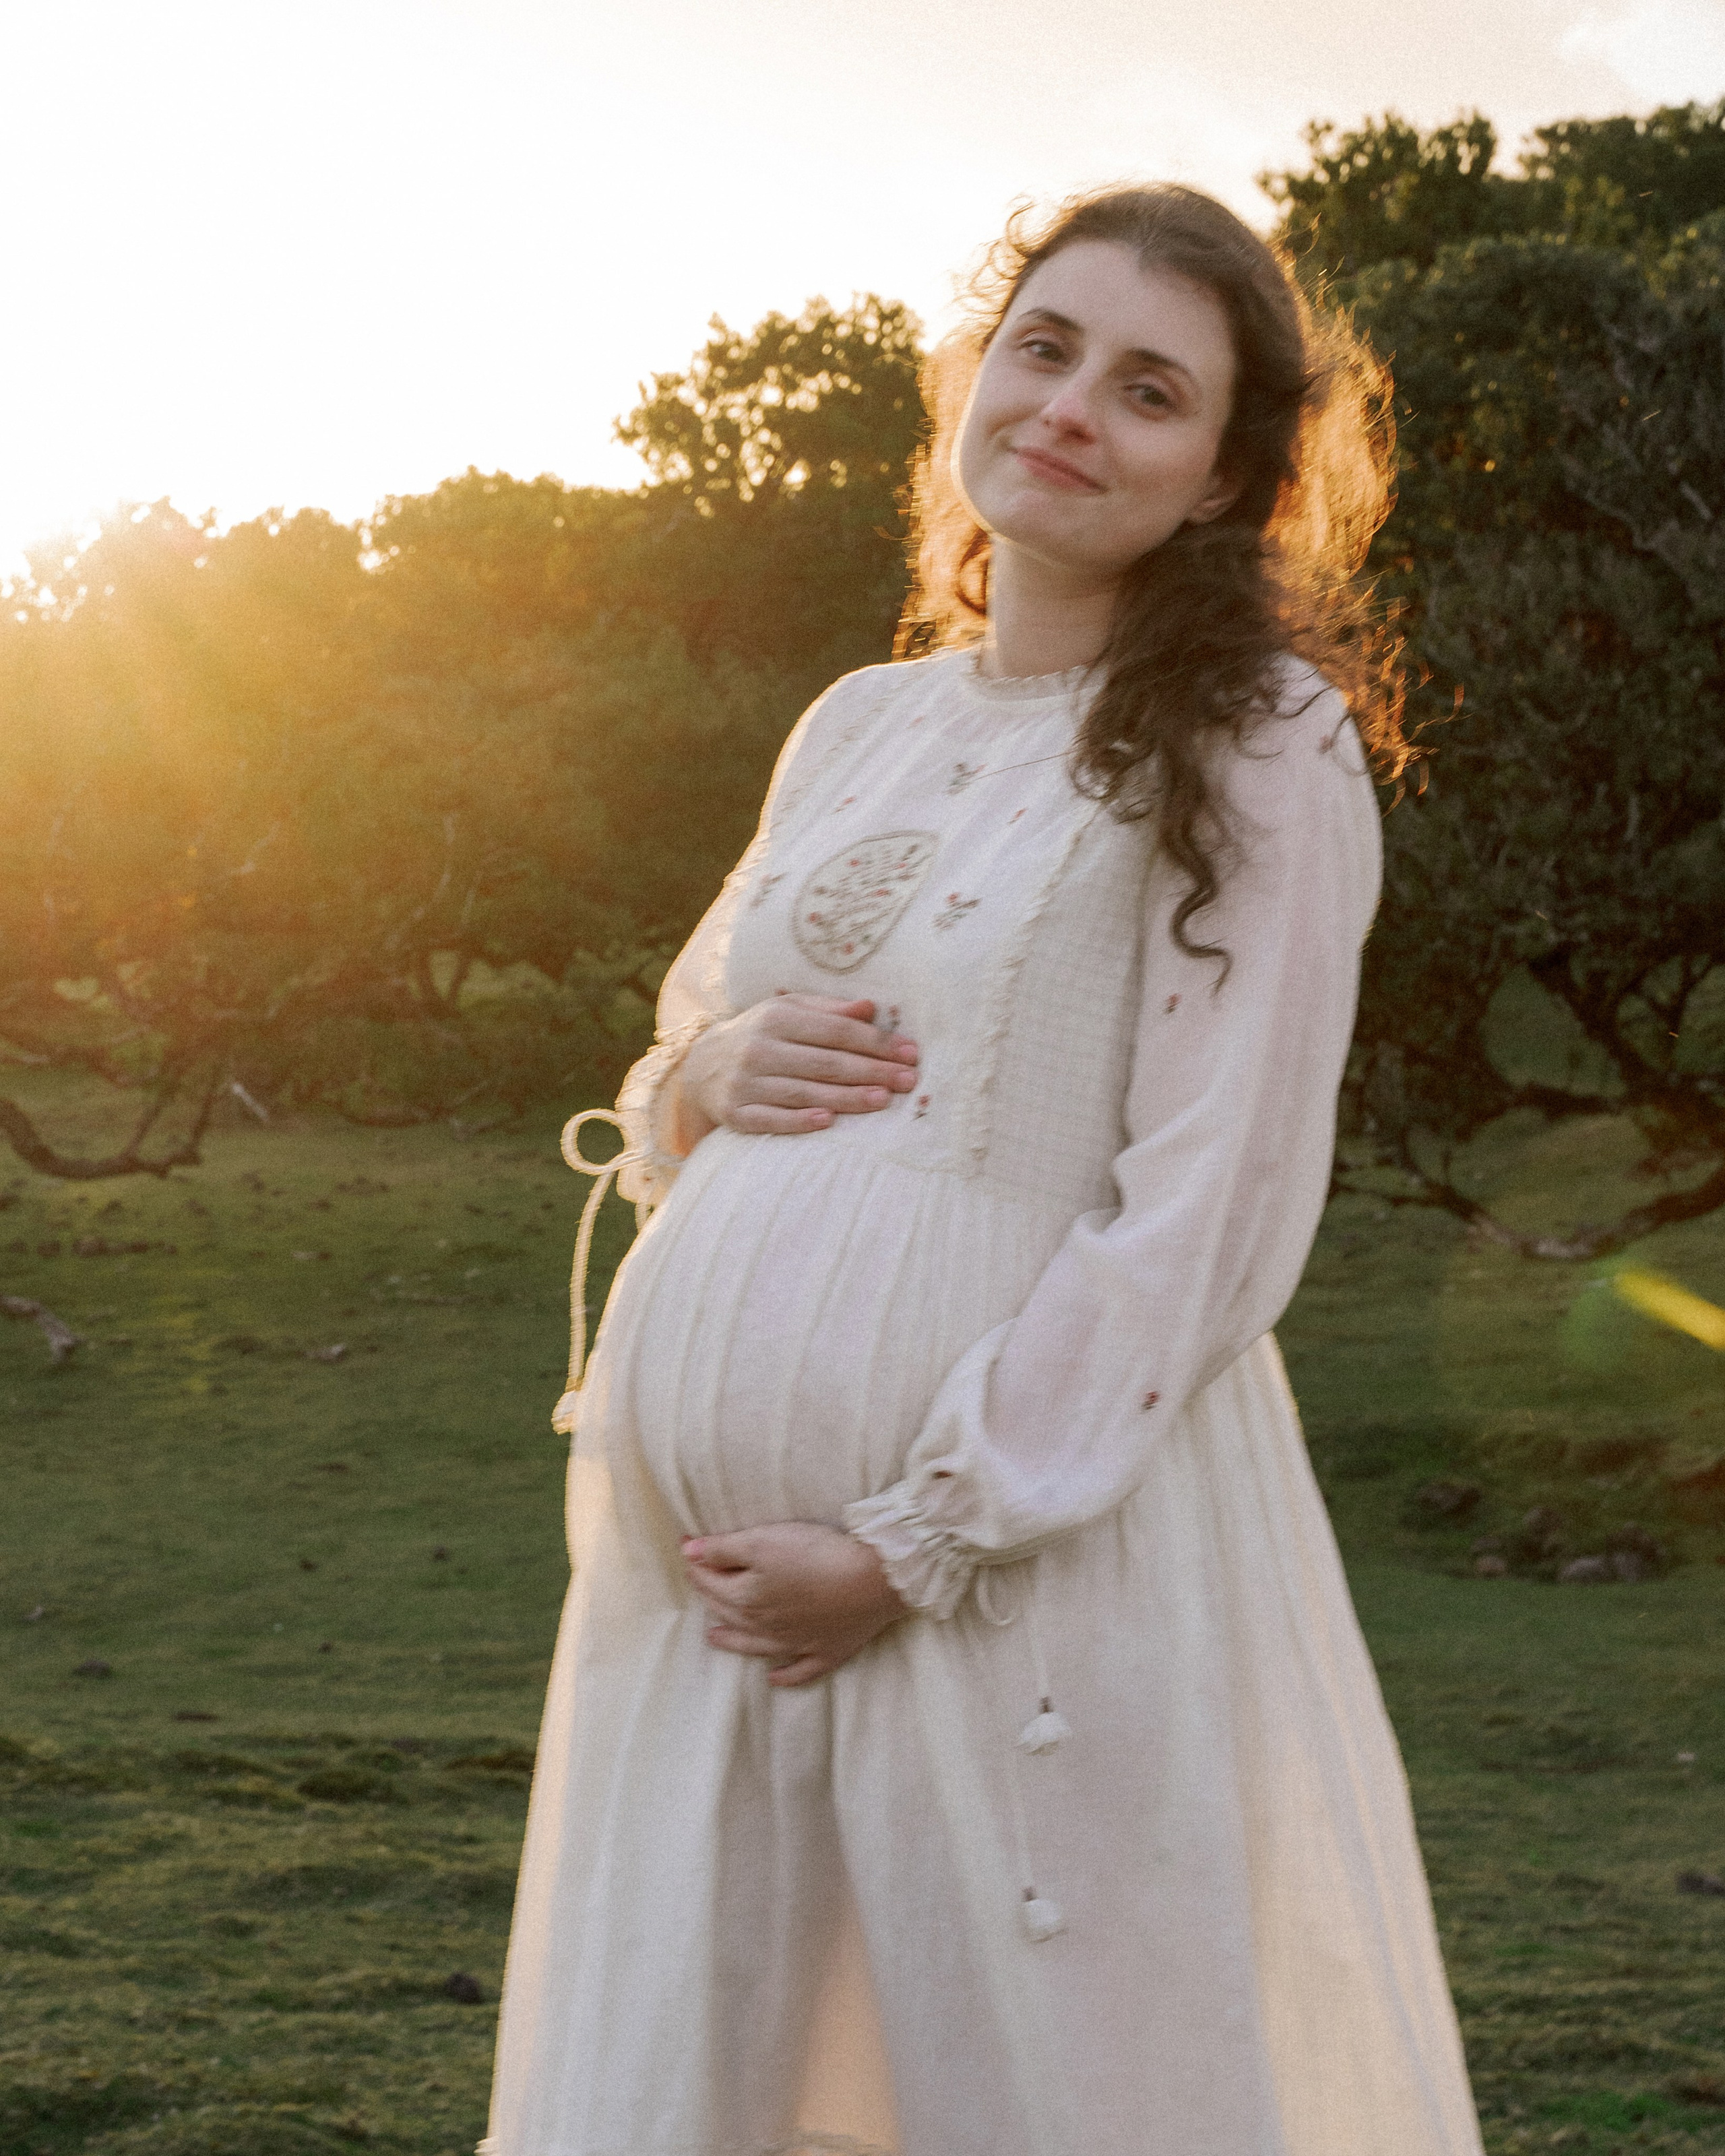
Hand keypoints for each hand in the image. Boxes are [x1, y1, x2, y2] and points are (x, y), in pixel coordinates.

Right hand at [672, 995, 918, 1149]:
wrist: (701, 1066)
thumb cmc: (761, 1035)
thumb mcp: (788, 1011)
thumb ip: (829, 1010)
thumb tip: (870, 1008)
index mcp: (778, 1018)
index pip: (836, 1030)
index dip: (876, 1042)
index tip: (910, 1053)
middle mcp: (760, 1047)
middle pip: (826, 1062)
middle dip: (871, 1071)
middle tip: (908, 1081)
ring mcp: (746, 1082)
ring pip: (804, 1091)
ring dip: (846, 1098)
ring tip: (883, 1101)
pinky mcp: (735, 1113)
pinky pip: (771, 1119)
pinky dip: (799, 1120)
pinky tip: (828, 1121)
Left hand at [682, 1521, 907, 1686]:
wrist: (873, 1580)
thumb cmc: (816, 1555)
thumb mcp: (764, 1541)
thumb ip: (724, 1549)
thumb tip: (689, 1553)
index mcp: (746, 1598)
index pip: (710, 1579)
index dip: (697, 1560)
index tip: (688, 1545)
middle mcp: (765, 1626)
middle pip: (728, 1610)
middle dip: (709, 1594)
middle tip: (700, 1581)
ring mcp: (796, 1644)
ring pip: (754, 1645)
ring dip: (731, 1640)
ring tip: (714, 1636)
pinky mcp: (826, 1652)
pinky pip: (799, 1671)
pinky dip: (784, 1676)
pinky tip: (774, 1678)